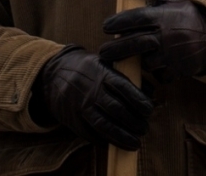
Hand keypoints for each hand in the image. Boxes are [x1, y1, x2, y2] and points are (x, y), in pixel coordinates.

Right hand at [32, 46, 152, 150]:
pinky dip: (106, 141)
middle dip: (134, 122)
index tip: (149, 110)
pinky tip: (117, 143)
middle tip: (144, 128)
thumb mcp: (106, 63)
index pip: (123, 87)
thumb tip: (151, 92)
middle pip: (116, 110)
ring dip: (122, 137)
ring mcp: (80, 107)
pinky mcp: (73, 120)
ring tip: (135, 142)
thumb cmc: (88, 69)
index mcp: (101, 74)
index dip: (138, 100)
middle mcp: (91, 91)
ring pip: (104, 126)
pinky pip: (91, 135)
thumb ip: (129, 76)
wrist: (54, 75)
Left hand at [99, 0, 205, 83]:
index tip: (105, 26)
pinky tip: (157, 66)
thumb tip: (129, 7)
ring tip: (134, 58)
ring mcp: (172, 55)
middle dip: (115, 49)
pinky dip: (157, 73)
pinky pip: (161, 76)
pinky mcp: (179, 70)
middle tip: (103, 52)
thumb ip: (155, 10)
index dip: (118, 23)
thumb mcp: (174, 6)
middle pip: (134, 43)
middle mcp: (166, 35)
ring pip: (146, 63)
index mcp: (164, 16)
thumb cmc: (191, 18)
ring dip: (139, 61)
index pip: (135, 18)